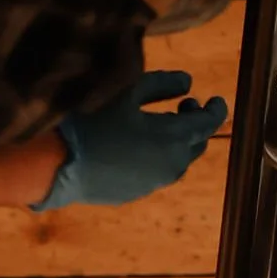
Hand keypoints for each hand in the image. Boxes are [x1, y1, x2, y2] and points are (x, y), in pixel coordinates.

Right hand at [39, 69, 226, 210]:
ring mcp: (154, 184)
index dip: (216, 110)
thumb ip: (163, 85)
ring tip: (160, 123)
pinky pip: (157, 173)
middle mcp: (171, 166)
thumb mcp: (129, 93)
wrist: (59, 165)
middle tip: (183, 106)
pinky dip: (159, 157)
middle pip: (196, 145)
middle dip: (195, 124)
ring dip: (178, 143)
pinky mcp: (136, 193)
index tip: (216, 99)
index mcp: (174, 139)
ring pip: (178, 162)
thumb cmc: (95, 121)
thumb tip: (189, 83)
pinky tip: (138, 144)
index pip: (208, 125)